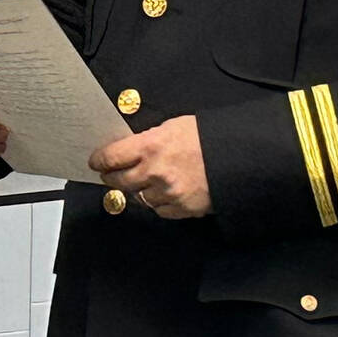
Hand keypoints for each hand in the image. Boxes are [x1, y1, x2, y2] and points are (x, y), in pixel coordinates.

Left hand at [90, 116, 210, 217]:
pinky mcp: (182, 209)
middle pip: (119, 181)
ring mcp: (168, 193)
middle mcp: (154, 172)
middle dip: (111, 177)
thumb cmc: (210, 137)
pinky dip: (157, 202)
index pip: (111, 157)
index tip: (95, 162)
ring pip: (138, 197)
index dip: (99, 160)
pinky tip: (161, 193)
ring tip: (138, 183)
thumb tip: (132, 148)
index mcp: (150, 146)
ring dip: (135, 190)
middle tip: (109, 174)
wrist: (242, 159)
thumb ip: (150, 139)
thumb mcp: (175, 127)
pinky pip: (158, 210)